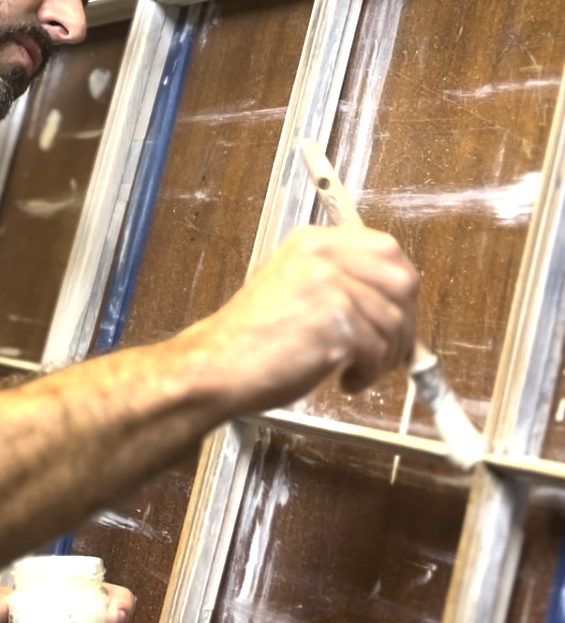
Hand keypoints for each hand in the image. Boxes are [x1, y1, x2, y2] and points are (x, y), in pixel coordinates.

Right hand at [182, 221, 418, 415]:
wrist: (217, 365)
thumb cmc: (250, 339)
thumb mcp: (293, 286)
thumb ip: (337, 281)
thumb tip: (391, 303)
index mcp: (313, 241)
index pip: (387, 249)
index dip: (400, 286)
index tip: (397, 312)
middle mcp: (324, 256)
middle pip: (402, 281)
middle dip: (405, 322)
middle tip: (390, 349)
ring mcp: (331, 287)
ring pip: (394, 322)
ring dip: (385, 356)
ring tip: (358, 370)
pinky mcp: (337, 323)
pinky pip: (378, 351)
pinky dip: (368, 374)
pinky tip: (345, 380)